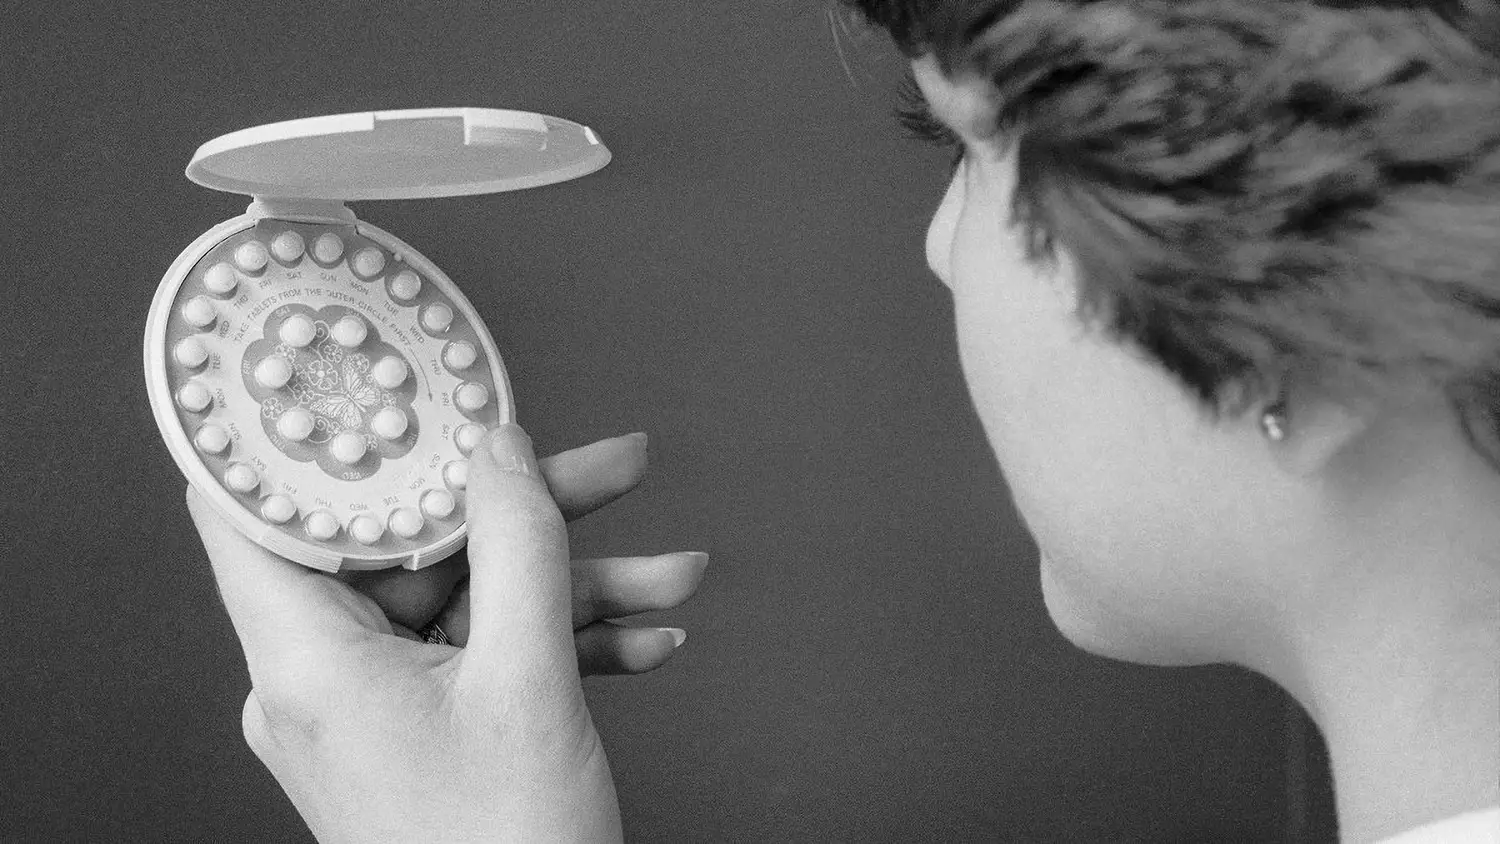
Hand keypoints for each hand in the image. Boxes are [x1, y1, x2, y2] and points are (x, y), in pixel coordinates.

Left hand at [189, 425, 705, 841]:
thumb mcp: (529, 683)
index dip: (310, 437)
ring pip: (469, 599)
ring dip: (575, 582)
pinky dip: (566, 639)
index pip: (262, 512)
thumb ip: (519, 547)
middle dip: (525, 509)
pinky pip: (489, 653)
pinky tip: (646, 636)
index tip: (361, 374)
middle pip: (413, 546)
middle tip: (606, 464)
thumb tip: (502, 450)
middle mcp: (327, 680)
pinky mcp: (425, 730)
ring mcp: (378, 707)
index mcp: (310, 663)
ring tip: (670, 571)